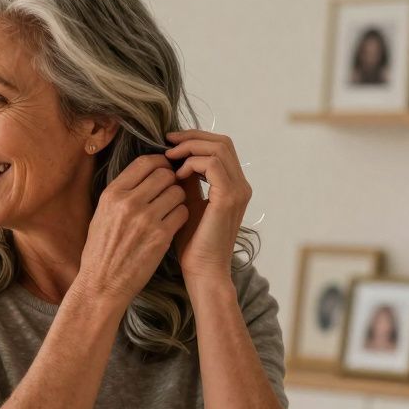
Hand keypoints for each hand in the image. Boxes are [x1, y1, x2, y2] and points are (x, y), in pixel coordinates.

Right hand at [77, 153, 188, 304]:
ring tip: (170, 210)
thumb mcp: (101, 215)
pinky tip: (173, 224)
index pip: (144, 163)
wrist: (102, 284)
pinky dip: (181, 216)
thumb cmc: (101, 251)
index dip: (159, 162)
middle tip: (170, 191)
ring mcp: (146, 219)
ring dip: (178, 199)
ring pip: (177, 192)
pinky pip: (182, 213)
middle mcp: (128, 203)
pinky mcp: (160, 236)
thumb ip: (121, 193)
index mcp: (112, 195)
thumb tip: (143, 174)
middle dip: (171, 180)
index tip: (164, 167)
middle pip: (164, 174)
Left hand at [163, 130, 250, 282]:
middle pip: (222, 141)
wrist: (203, 271)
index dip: (195, 139)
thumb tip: (173, 159)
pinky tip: (177, 174)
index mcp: (233, 185)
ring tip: (170, 158)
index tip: (170, 142)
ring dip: (191, 147)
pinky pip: (213, 165)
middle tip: (168, 142)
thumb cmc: (192, 243)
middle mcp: (240, 185)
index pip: (220, 147)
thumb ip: (186, 181)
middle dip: (192, 137)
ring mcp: (238, 190)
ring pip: (219, 148)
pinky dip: (193, 163)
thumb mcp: (187, 204)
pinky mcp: (229, 198)